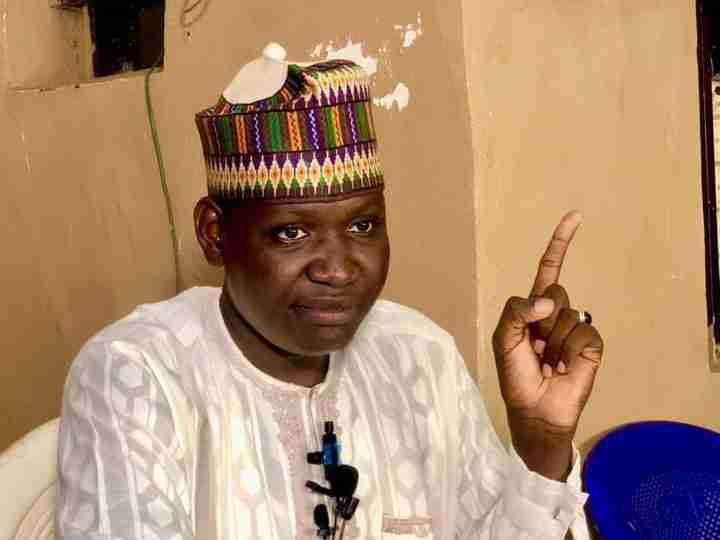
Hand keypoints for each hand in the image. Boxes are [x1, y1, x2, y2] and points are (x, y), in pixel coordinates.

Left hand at [492, 211, 603, 479]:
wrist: (534, 409)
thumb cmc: (515, 375)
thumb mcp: (504, 339)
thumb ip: (516, 311)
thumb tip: (548, 301)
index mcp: (533, 309)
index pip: (548, 269)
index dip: (560, 244)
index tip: (575, 217)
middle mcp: (556, 314)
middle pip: (554, 291)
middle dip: (540, 317)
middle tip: (535, 346)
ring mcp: (575, 328)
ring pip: (568, 313)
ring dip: (553, 340)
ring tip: (547, 360)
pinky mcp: (591, 346)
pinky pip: (584, 332)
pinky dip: (570, 349)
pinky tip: (564, 366)